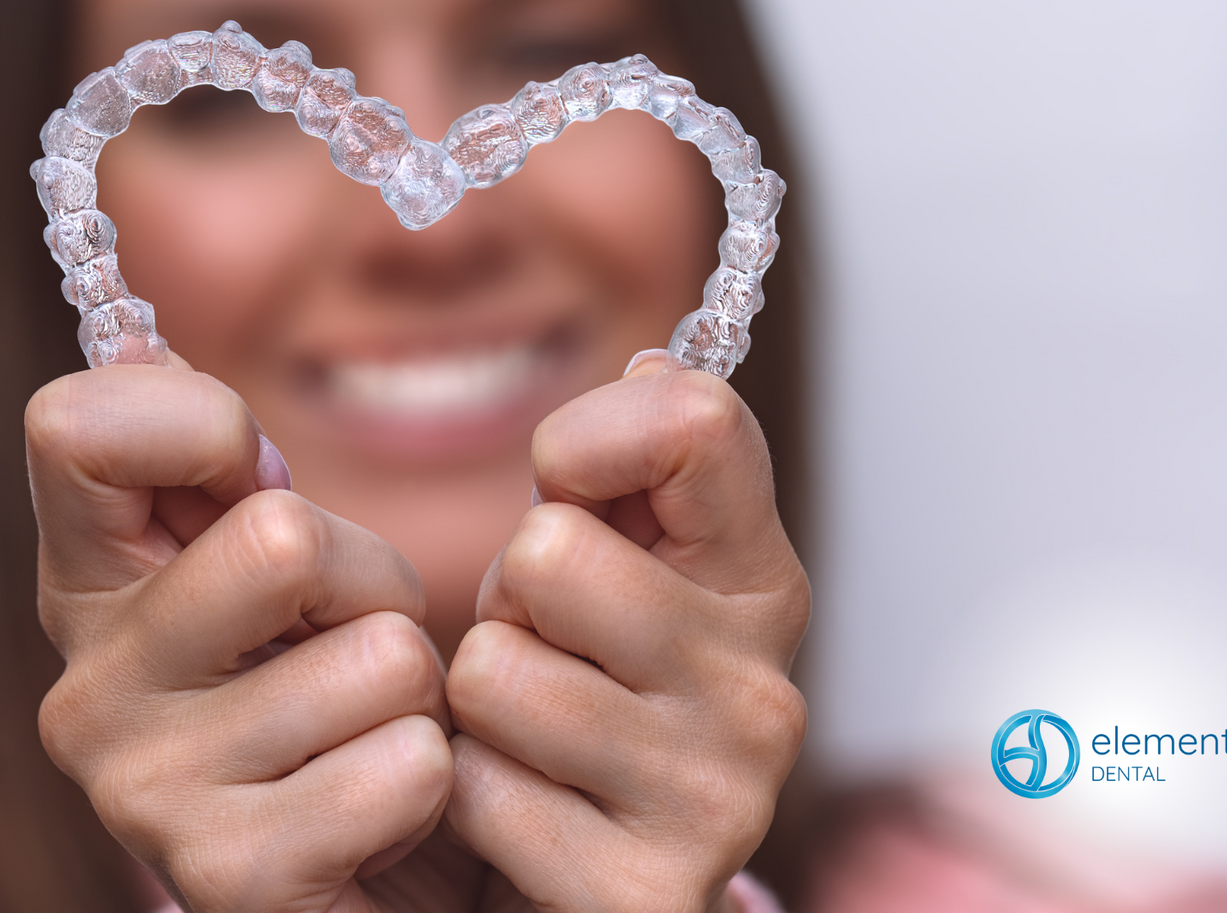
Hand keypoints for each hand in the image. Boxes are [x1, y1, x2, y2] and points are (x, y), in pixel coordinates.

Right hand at [28, 357, 476, 912]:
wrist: (385, 887)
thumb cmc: (338, 701)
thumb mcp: (285, 567)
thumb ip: (223, 468)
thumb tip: (137, 342)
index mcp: (88, 587)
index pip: (71, 429)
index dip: (199, 423)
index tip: (255, 481)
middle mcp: (86, 691)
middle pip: (279, 535)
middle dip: (371, 580)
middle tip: (357, 643)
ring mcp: (144, 794)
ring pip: (377, 656)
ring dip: (417, 693)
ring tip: (370, 736)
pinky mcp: (228, 879)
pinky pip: (406, 764)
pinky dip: (437, 783)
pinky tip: (385, 817)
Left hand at [443, 358, 809, 912]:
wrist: (584, 887)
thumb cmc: (585, 701)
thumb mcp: (609, 570)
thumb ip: (629, 471)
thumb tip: (654, 365)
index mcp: (762, 586)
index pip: (696, 424)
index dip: (588, 437)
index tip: (567, 486)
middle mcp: (764, 691)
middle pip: (549, 554)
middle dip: (507, 602)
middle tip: (542, 655)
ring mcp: (715, 799)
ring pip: (494, 671)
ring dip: (475, 706)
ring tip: (526, 736)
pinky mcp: (641, 890)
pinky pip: (473, 787)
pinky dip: (462, 799)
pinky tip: (519, 816)